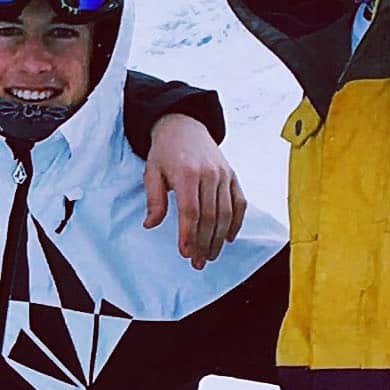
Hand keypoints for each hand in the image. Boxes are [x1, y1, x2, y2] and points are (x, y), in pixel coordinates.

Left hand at [143, 115, 247, 267]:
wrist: (184, 126)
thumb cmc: (165, 152)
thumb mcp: (151, 172)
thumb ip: (153, 199)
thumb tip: (150, 224)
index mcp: (187, 173)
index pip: (191, 211)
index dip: (189, 235)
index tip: (185, 253)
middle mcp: (209, 174)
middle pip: (210, 217)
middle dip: (204, 243)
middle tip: (197, 263)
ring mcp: (224, 175)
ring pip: (226, 213)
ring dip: (218, 239)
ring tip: (209, 256)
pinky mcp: (232, 176)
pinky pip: (239, 203)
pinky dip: (236, 222)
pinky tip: (227, 239)